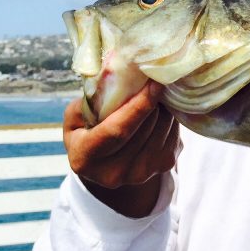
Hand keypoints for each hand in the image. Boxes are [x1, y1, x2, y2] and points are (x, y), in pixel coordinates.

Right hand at [63, 81, 179, 217]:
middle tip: (156, 79)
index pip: (118, 130)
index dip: (139, 105)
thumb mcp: (76, 117)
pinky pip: (173, 135)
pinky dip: (170, 119)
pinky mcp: (162, 168)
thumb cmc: (86, 133)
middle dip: (154, 101)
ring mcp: (140, 174)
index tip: (153, 83)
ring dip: (164, 108)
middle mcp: (113, 173)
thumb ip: (90, 101)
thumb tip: (117, 76)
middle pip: (145, 129)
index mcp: (85, 158)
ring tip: (156, 94)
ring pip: (162, 130)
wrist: (104, 166)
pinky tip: (161, 110)